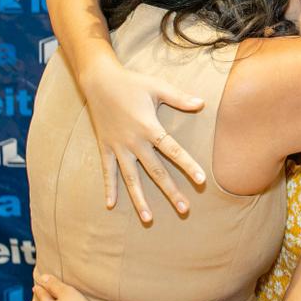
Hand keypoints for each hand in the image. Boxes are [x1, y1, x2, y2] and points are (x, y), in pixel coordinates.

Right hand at [81, 56, 206, 221]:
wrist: (99, 81)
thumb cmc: (132, 83)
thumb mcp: (157, 86)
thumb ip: (179, 97)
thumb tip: (202, 103)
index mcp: (149, 127)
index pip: (173, 150)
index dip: (188, 165)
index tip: (201, 180)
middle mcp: (134, 142)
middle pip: (155, 171)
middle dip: (170, 191)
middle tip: (184, 209)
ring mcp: (118, 147)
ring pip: (131, 178)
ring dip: (139, 199)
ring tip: (148, 219)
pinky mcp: (105, 147)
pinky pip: (108, 172)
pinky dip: (109, 188)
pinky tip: (110, 205)